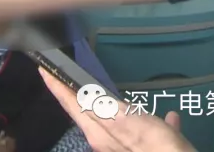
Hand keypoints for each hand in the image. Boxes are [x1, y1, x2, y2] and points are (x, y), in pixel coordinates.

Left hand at [39, 68, 196, 150]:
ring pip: (112, 121)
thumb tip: (82, 94)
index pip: (71, 104)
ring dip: (106, 105)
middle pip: (85, 111)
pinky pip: (144, 132)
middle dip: (72, 93)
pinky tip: (171, 118)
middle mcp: (105, 142)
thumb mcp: (125, 123)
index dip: (56, 86)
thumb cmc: (154, 146)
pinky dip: (151, 122)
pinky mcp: (146, 149)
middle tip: (62, 75)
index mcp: (99, 133)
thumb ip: (103, 108)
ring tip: (105, 90)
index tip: (43, 69)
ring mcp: (125, 147)